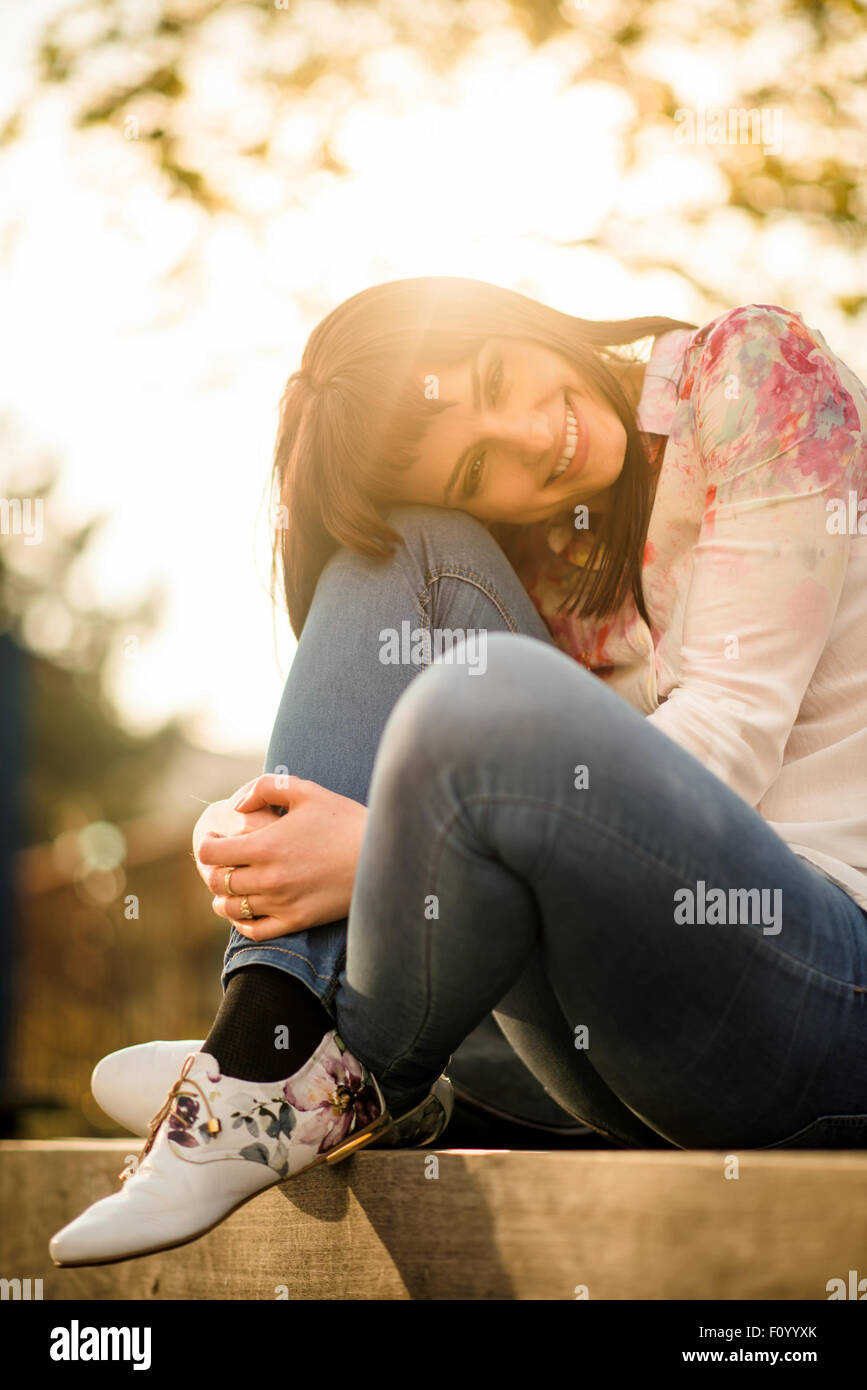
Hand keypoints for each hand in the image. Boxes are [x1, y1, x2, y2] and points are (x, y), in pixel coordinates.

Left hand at [195, 774, 367, 940]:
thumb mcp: (306, 791)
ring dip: (222, 898)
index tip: (213, 841)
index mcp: (265, 846)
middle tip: (222, 864)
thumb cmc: (345, 820)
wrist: (382, 857)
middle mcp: (268, 878)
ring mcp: (281, 903)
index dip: (207, 845)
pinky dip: (242, 922)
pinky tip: (245, 911)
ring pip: (231, 908)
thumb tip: (237, 806)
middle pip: (218, 882)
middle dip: (213, 871)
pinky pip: (255, 930)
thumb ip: (265, 788)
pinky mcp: (296, 921)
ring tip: (228, 889)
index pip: (212, 853)